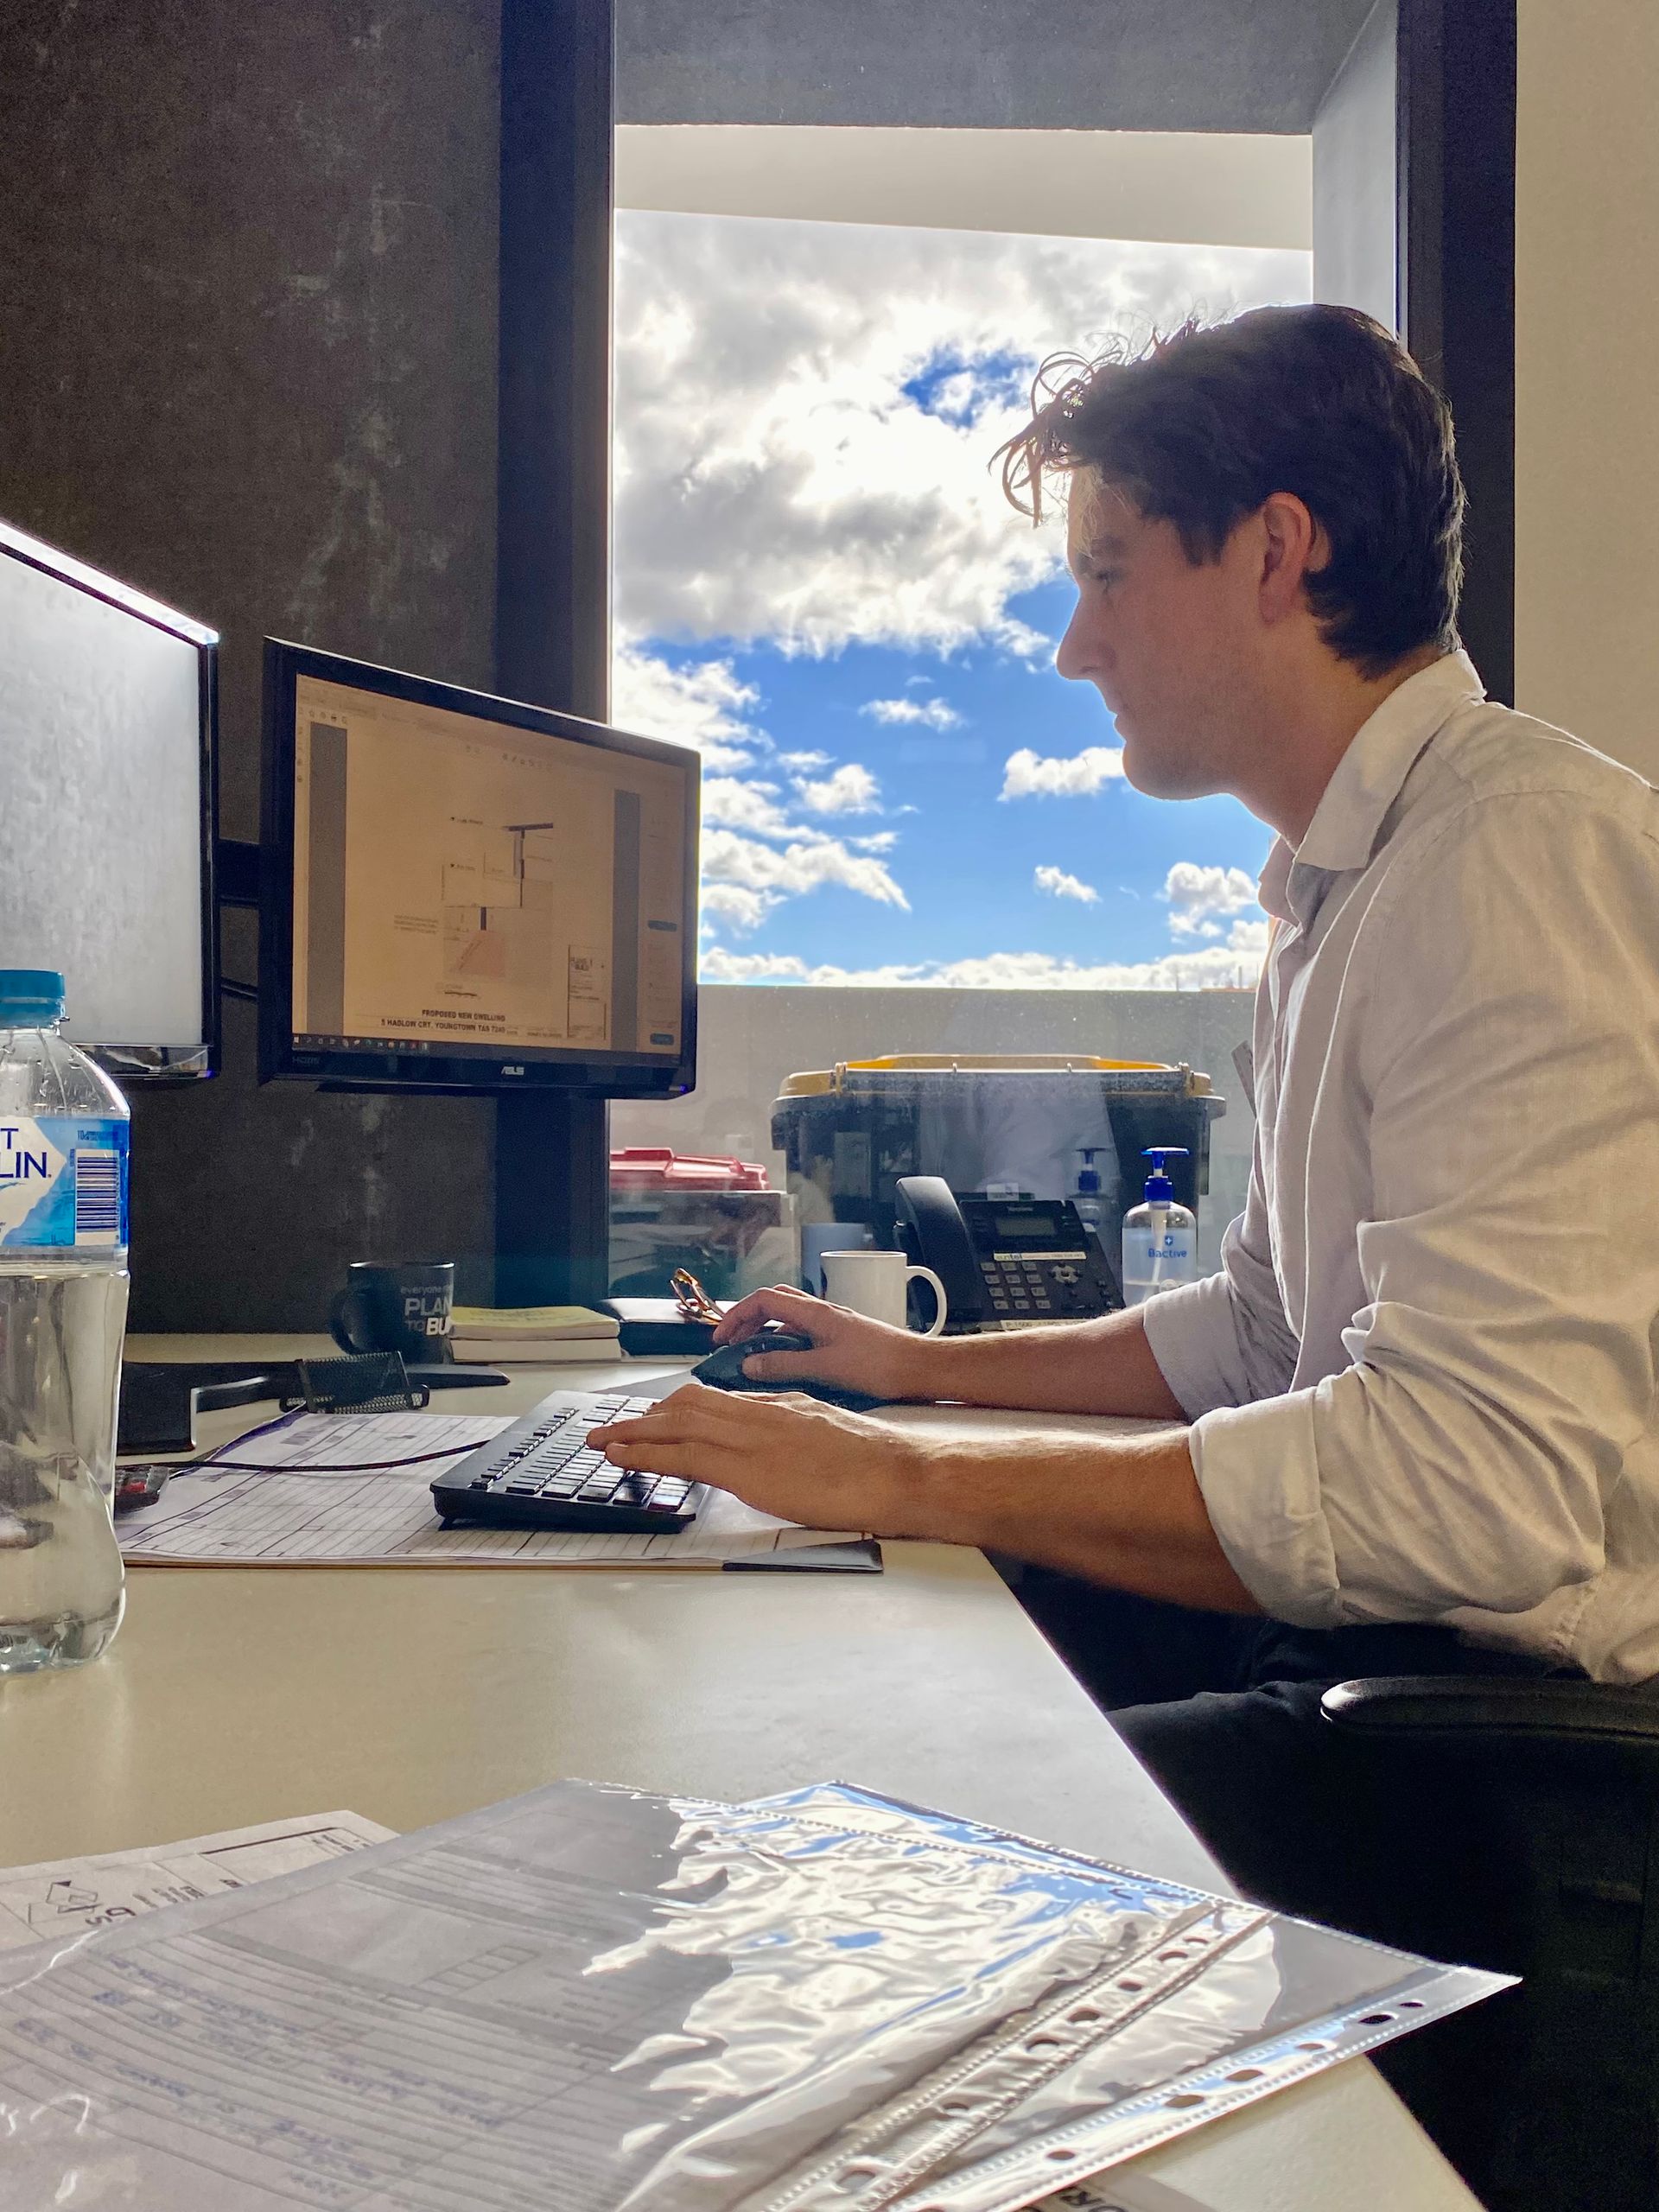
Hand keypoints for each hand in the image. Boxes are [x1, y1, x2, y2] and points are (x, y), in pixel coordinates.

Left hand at [586, 1381, 941, 1535]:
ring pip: (677, 1425)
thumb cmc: (875, 1463)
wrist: (896, 1472)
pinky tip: (623, 1457)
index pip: (717, 1401)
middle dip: (646, 1416)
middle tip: (615, 1425)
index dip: (679, 1409)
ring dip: (633, 1432)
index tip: (656, 1417)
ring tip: (602, 1440)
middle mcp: (760, 1413)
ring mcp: (751, 1438)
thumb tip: (773, 1449)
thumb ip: (794, 1434)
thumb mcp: (827, 1434)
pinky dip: (646, 1454)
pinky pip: (683, 1456)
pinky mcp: (746, 1468)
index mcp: (780, 1405)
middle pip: (689, 1406)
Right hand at [710, 1282, 938, 1400]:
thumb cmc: (878, 1365)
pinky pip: (804, 1333)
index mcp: (815, 1312)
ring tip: (752, 1355)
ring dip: (767, 1331)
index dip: (737, 1315)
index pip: (764, 1300)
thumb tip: (748, 1364)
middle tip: (731, 1344)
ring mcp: (833, 1324)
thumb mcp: (824, 1368)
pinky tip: (785, 1364)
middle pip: (774, 1303)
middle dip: (748, 1319)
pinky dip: (786, 1343)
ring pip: (789, 1318)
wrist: (919, 1368)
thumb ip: (784, 1365)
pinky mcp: (842, 1338)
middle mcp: (822, 1312)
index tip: (721, 1339)